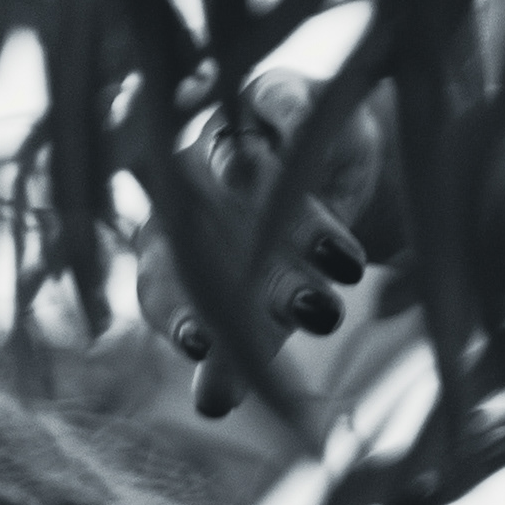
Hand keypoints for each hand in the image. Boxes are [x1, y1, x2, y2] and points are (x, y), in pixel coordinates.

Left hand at [145, 91, 386, 422]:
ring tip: (341, 262)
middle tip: (318, 319)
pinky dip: (291, 119)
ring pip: (247, 173)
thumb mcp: (261, 303)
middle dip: (268, 282)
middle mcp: (186, 189)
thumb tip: (210, 410)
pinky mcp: (274, 93)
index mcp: (172, 247)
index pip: (163, 284)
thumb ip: (237, 354)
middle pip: (215, 234)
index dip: (178, 314)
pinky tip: (307, 140)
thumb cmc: (275, 245)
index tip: (201, 345)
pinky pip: (279, 102)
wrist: (317, 157)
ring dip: (293, 216)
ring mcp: (228, 134)